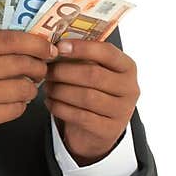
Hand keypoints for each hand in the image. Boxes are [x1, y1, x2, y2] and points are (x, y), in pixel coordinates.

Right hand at [0, 30, 57, 143]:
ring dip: (31, 89)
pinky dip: (20, 106)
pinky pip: (13, 110)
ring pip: (20, 89)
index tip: (49, 49)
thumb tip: (33, 43)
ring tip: (28, 88)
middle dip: (38, 67)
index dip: (35, 44)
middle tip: (42, 70)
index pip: (10, 40)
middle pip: (19, 64)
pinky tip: (14, 102)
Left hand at [43, 38, 138, 163]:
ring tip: (47, 87)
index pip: (107, 52)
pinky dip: (60, 108)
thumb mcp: (96, 71)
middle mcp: (130, 88)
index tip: (60, 46)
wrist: (101, 128)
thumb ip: (82, 58)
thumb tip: (55, 46)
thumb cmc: (95, 91)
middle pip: (93, 75)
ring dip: (60, 90)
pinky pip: (80, 116)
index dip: (82, 48)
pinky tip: (50, 102)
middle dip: (64, 71)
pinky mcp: (109, 130)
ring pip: (86, 97)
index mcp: (127, 67)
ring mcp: (122, 111)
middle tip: (46, 71)